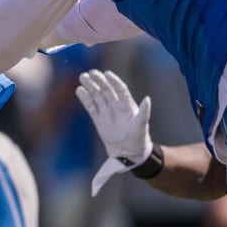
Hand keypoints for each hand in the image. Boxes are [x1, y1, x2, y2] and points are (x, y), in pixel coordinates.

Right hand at [76, 69, 153, 195]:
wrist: (128, 153)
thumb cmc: (138, 139)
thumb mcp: (142, 125)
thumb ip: (144, 112)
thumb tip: (147, 99)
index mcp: (128, 105)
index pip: (120, 89)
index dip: (114, 81)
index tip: (107, 74)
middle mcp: (116, 106)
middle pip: (106, 90)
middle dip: (99, 81)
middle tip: (91, 73)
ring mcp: (106, 112)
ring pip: (97, 96)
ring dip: (90, 87)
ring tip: (82, 77)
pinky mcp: (98, 119)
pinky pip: (90, 107)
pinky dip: (85, 99)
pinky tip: (79, 90)